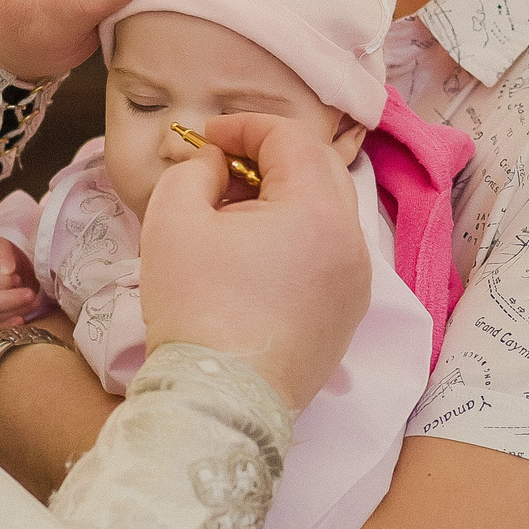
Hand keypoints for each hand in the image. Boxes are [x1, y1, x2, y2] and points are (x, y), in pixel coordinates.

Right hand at [138, 113, 367, 410]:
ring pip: (326, 213)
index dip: (244, 126)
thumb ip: (193, 171)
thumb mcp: (172, 220)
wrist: (220, 402)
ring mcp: (356, 282)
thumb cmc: (195, 308)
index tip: (206, 138)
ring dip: (283, 198)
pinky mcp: (347, 315)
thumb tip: (217, 164)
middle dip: (268, 157)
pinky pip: (327, 254)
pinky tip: (252, 260)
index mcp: (317, 210)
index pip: (291, 138)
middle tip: (220, 169)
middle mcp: (352, 241)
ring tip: (231, 217)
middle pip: (318, 169)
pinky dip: (295, 238)